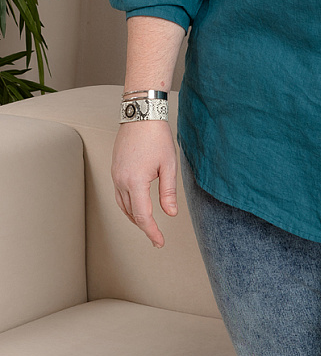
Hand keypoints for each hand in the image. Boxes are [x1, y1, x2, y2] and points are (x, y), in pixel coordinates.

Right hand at [111, 119, 177, 246]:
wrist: (141, 113)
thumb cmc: (156, 136)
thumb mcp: (169, 164)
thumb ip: (168, 192)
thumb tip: (170, 213)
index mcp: (135, 182)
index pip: (142, 216)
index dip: (151, 232)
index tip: (159, 242)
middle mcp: (121, 181)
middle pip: (130, 213)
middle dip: (144, 227)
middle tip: (156, 237)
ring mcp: (115, 174)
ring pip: (122, 205)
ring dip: (134, 217)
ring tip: (147, 224)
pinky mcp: (115, 169)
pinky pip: (119, 194)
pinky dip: (127, 204)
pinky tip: (136, 205)